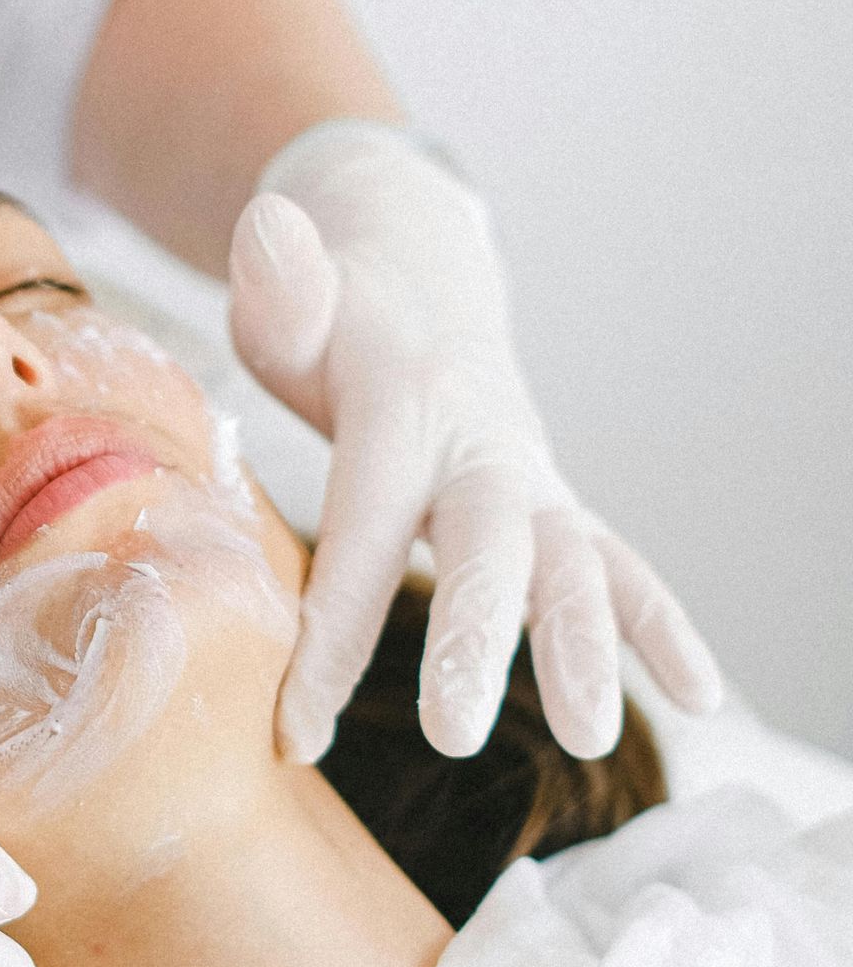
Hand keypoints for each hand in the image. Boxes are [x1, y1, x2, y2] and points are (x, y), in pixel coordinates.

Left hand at [226, 125, 723, 764]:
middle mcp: (480, 445)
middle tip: (451, 734)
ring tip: (593, 738)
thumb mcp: (289, 296)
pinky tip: (701, 698)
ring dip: (587, 648)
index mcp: (401, 406)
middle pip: (485, 546)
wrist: (416, 278)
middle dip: (474, 637)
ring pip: (572, 563)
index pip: (361, 530)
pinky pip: (617, 568)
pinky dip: (661, 628)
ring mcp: (530, 476)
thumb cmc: (329, 316)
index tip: (294, 732)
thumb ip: (282, 283)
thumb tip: (266, 228)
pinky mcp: (555, 506)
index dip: (328, 634)